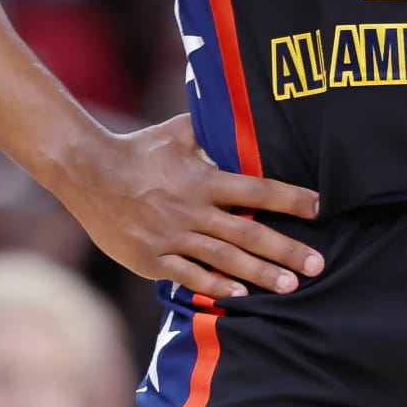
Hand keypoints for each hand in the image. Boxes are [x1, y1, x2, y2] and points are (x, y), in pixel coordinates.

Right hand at [63, 115, 323, 299]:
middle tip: (318, 265)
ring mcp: (170, 236)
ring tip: (290, 286)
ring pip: (224, 259)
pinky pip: (187, 275)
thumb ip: (212, 129)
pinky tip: (240, 295)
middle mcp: (190, 209)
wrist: (86, 171)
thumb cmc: (138, 150)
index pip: (257, 191)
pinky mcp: (151, 258)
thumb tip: (241, 111)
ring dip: (260, 274)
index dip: (291, 199)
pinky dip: (214, 285)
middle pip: (248, 232)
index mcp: (202, 178)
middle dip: (286, 250)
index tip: (320, 208)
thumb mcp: (177, 132)